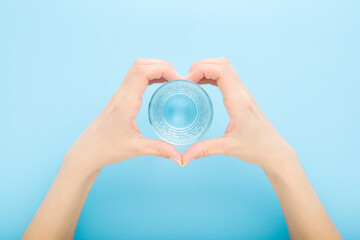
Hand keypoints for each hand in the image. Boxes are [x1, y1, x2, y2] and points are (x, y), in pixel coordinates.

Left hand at [65, 58, 182, 173]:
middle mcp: (121, 95)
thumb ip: (159, 150)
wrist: (87, 151)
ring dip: (155, 68)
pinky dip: (150, 75)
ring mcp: (119, 95)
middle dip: (162, 66)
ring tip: (172, 79)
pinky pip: (135, 78)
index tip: (178, 80)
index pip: (143, 72)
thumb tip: (179, 157)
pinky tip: (160, 84)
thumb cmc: (106, 149)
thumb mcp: (135, 149)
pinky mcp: (120, 98)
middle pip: (141, 64)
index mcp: (125, 103)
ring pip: (137, 68)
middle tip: (178, 79)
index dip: (163, 69)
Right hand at [182, 57, 296, 171]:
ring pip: (225, 67)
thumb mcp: (228, 148)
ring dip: (207, 68)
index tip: (186, 81)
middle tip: (186, 80)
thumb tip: (183, 158)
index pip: (220, 71)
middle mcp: (242, 93)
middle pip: (222, 64)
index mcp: (238, 101)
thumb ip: (203, 150)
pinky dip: (212, 75)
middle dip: (201, 66)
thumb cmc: (256, 148)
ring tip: (191, 80)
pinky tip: (202, 85)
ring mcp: (243, 93)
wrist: (275, 151)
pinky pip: (227, 77)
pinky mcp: (242, 97)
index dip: (200, 69)